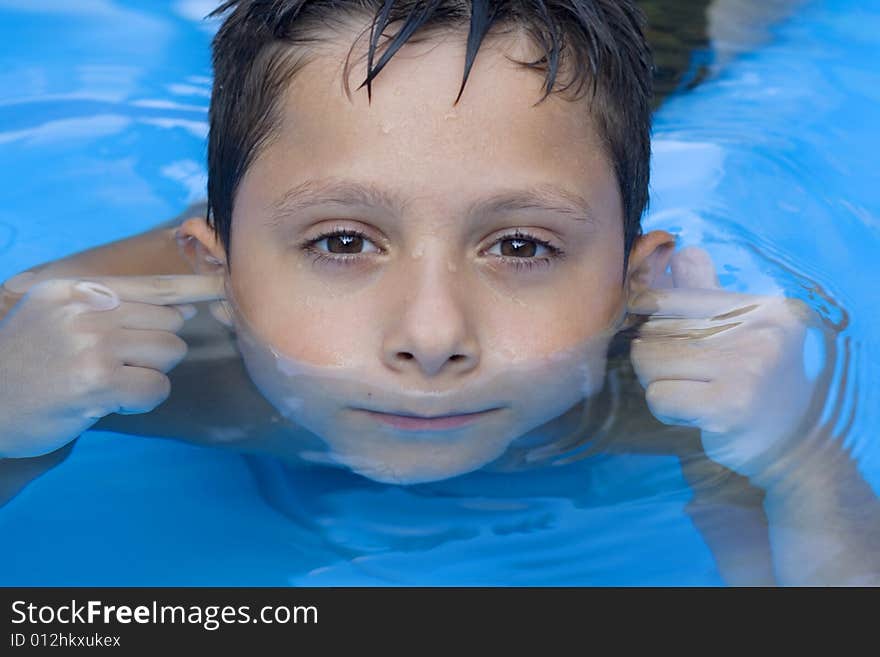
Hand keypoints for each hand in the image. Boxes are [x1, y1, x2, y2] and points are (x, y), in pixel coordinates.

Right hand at [0, 273, 223, 457]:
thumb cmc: (28, 364)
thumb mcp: (56, 317)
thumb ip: (115, 308)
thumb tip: (185, 309)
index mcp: (75, 289)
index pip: (152, 286)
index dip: (195, 287)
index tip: (225, 283)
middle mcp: (85, 310)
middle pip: (169, 322)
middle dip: (156, 348)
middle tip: (117, 364)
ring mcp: (91, 344)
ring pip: (169, 351)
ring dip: (150, 373)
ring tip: (110, 381)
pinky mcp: (97, 381)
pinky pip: (157, 386)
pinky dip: (143, 399)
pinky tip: (112, 401)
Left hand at [627, 247, 820, 482]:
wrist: (793, 445)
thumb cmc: (753, 380)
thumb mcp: (738, 328)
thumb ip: (705, 290)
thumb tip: (673, 249)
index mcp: (763, 306)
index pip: (669, 296)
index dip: (646, 315)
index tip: (653, 331)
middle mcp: (761, 332)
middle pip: (655, 331)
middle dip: (652, 356)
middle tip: (682, 375)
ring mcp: (747, 368)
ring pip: (651, 362)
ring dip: (657, 383)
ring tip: (690, 392)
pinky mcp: (729, 406)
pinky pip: (659, 396)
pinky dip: (664, 408)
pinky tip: (692, 413)